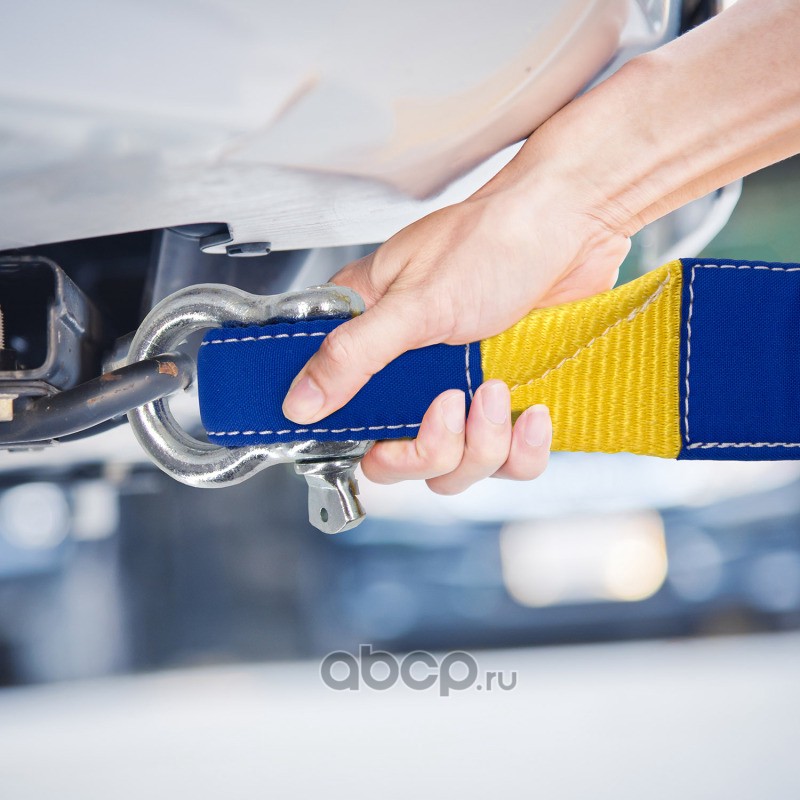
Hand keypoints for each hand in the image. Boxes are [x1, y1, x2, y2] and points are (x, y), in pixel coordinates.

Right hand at [281, 176, 629, 491]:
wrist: (571, 224)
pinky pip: (509, 465)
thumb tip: (301, 400)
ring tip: (498, 390)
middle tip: (451, 403)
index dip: (359, 437)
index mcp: (372, 341)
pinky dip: (524, 451)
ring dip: (482, 444)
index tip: (385, 430)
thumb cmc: (493, 240)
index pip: (344, 418)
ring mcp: (459, 393)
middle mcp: (411, 375)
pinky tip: (533, 414)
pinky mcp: (505, 405)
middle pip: (400, 460)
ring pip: (455, 469)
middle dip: (433, 447)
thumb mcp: (414, 301)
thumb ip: (353, 355)